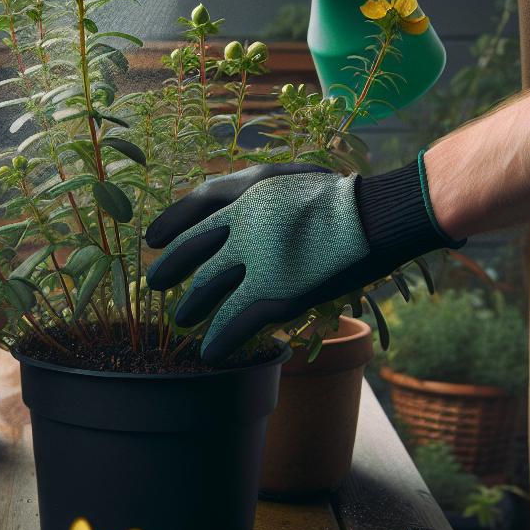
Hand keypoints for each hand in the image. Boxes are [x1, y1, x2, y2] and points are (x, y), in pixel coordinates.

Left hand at [145, 160, 456, 362]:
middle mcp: (245, 226)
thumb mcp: (290, 178)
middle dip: (171, 268)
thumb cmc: (340, 196)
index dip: (170, 223)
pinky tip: (211, 351)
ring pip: (209, 288)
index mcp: (248, 194)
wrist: (377, 216)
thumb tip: (233, 204)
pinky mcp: (277, 293)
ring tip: (181, 321)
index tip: (152, 238)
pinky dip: (219, 339)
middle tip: (157, 282)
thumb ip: (258, 190)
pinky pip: (235, 322)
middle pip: (193, 251)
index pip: (194, 208)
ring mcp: (258, 260)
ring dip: (191, 307)